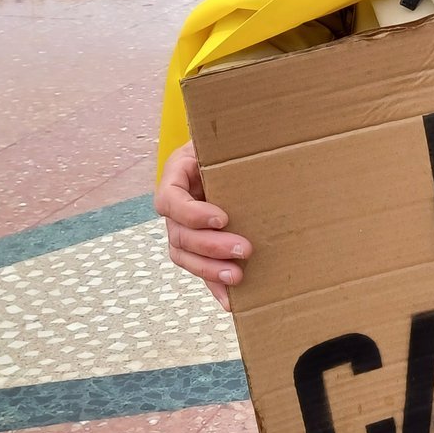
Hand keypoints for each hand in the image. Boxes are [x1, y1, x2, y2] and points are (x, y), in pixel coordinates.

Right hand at [156, 141, 251, 307]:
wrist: (231, 157)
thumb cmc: (229, 145)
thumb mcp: (225, 138)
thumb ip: (233, 140)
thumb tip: (263, 133)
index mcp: (176, 175)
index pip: (170, 200)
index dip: (192, 213)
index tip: (222, 218)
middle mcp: (174, 205)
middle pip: (179, 233)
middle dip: (210, 246)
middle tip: (243, 249)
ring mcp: (182, 227)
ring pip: (184, 255)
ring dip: (209, 270)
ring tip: (236, 277)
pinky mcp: (197, 246)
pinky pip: (199, 269)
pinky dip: (213, 287)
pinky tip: (229, 300)